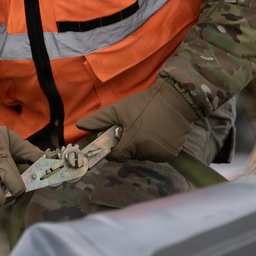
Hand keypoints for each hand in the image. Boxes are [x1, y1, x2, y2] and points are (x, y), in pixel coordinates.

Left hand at [76, 79, 197, 163]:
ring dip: (141, 147)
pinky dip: (154, 147)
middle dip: (128, 146)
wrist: (176, 99)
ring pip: (143, 155)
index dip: (112, 148)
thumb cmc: (144, 104)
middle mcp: (146, 153)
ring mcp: (160, 155)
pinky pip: (156, 154)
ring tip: (145, 130)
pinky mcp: (171, 154)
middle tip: (132, 129)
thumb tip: (79, 126)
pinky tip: (156, 133)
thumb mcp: (119, 109)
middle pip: (130, 155)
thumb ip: (99, 119)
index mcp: (132, 143)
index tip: (115, 138)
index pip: (116, 156)